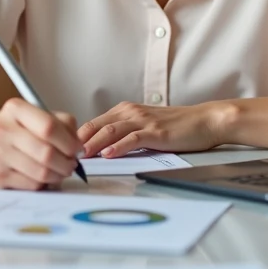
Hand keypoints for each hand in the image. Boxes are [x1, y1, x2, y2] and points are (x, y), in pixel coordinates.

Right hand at [0, 98, 82, 189]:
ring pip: (41, 173)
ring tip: (60, 171)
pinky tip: (44, 177)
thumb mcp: (33, 114)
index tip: (77, 149)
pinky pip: (32, 185)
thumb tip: (78, 148)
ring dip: (59, 175)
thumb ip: (61, 124)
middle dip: (67, 162)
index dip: (70, 142)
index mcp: (15, 109)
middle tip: (72, 164)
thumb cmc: (13, 127)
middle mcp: (2, 130)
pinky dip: (44, 183)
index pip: (49, 127)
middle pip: (47, 153)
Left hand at [77, 101, 230, 158]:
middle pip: (96, 126)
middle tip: (62, 156)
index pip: (92, 124)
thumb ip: (124, 134)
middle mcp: (130, 113)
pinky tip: (108, 155)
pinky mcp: (156, 132)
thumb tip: (101, 150)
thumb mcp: (144, 127)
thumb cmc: (176, 127)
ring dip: (92, 145)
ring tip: (78, 157)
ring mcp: (143, 121)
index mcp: (124, 111)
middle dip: (77, 142)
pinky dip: (118, 147)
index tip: (62, 151)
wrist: (204, 121)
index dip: (76, 138)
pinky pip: (132, 139)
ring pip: (110, 131)